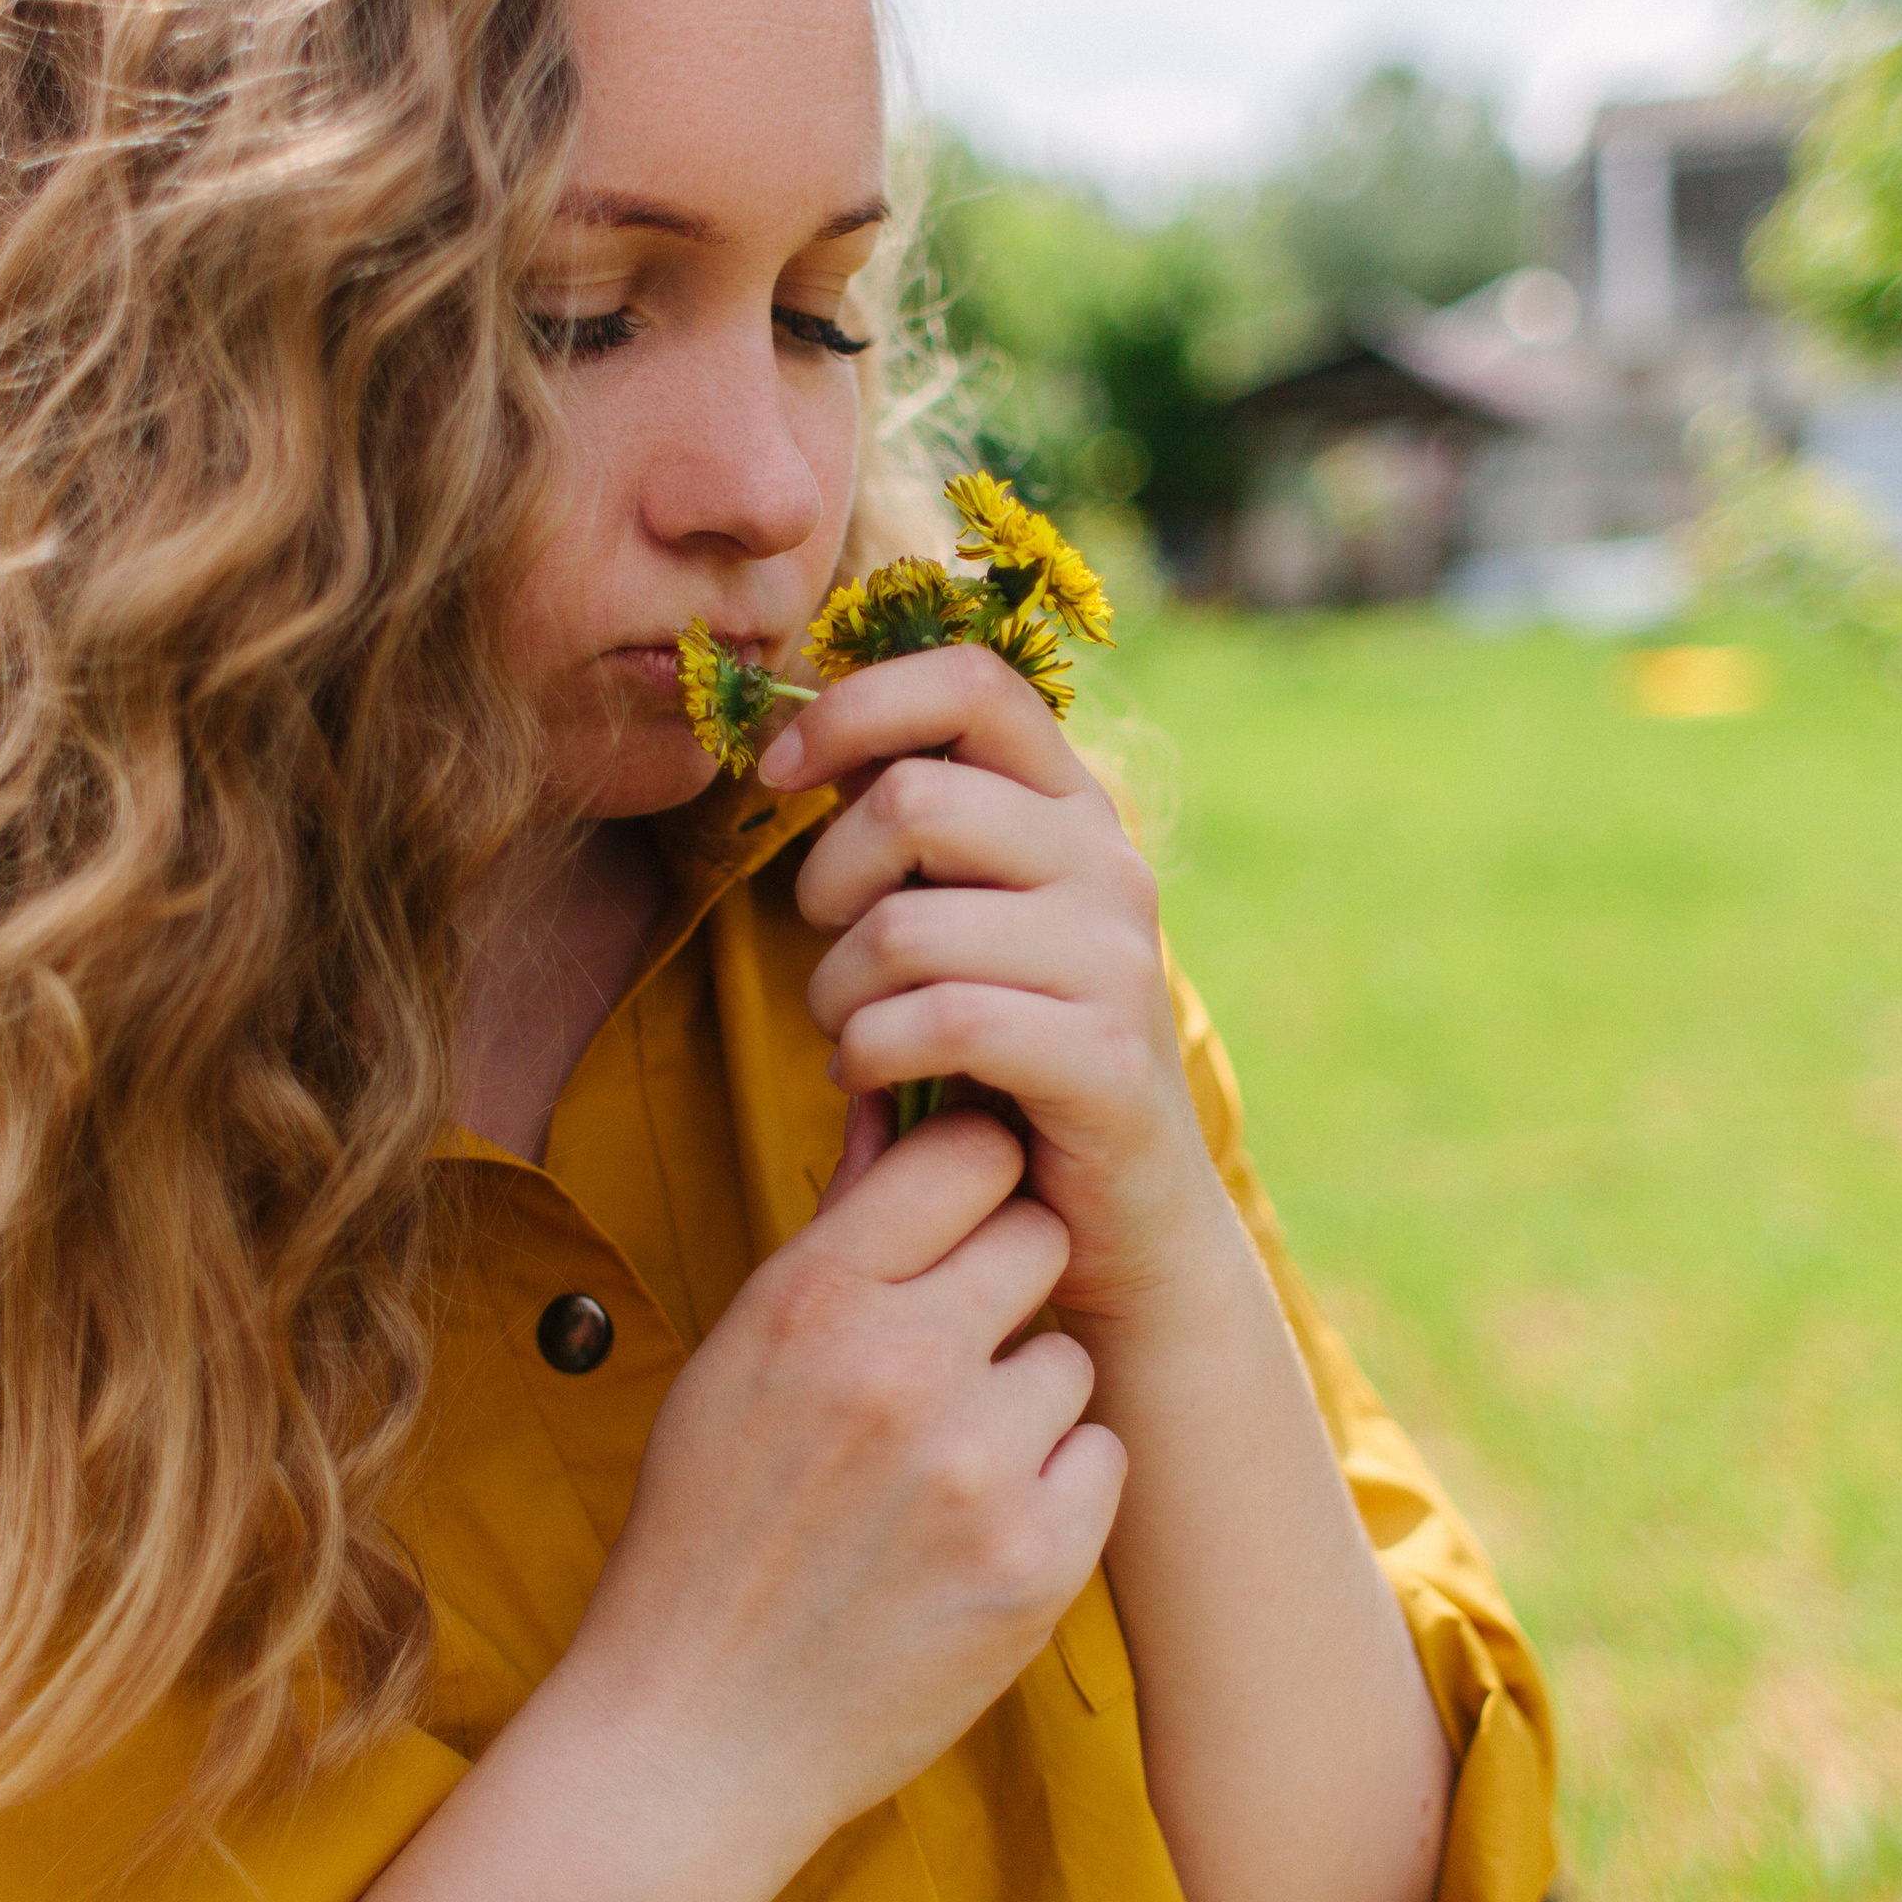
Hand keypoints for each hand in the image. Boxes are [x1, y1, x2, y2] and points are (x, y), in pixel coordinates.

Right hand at [566, 1108, 1124, 1866]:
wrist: (698, 1732)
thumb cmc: (707, 1530)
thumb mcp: (735, 1360)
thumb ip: (835, 1236)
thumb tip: (896, 1106)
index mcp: (811, 1299)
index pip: (968, 1150)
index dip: (976, 1175)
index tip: (959, 1217)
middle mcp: (898, 1364)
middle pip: (1040, 1237)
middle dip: (1006, 1283)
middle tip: (949, 1355)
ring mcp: (975, 1466)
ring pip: (1070, 1360)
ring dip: (1026, 1402)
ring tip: (938, 1471)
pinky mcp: (1037, 1559)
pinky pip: (1099, 1458)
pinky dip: (1054, 1491)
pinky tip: (970, 1536)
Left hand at [758, 644, 1224, 1323]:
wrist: (1121, 1218)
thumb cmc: (1011, 1059)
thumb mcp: (970, 919)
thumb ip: (918, 832)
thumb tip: (804, 741)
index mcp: (1074, 811)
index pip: (974, 683)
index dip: (857, 705)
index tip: (780, 771)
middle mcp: (1109, 867)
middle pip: (914, 800)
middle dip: (826, 881)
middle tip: (824, 947)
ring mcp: (1118, 961)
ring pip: (906, 926)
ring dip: (835, 991)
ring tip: (846, 1031)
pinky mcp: (1104, 1059)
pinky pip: (938, 1022)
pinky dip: (869, 1053)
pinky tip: (866, 1078)